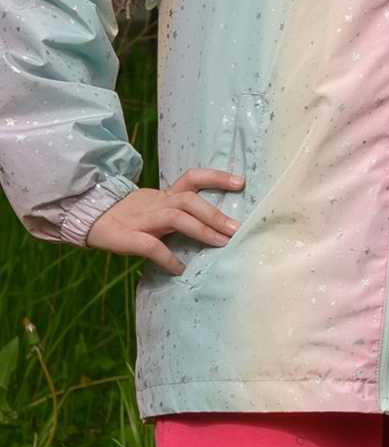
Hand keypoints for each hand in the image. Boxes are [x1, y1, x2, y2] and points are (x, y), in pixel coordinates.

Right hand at [85, 169, 241, 271]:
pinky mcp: (128, 238)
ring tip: (220, 243)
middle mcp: (157, 203)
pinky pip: (151, 246)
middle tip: (236, 228)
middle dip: (214, 213)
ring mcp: (143, 220)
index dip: (216, 177)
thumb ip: (180, 211)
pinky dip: (168, 257)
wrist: (91, 218)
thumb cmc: (131, 216)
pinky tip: (180, 268)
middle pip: (189, 199)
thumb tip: (217, 224)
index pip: (192, 178)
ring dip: (200, 229)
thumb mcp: (156, 206)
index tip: (241, 182)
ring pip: (175, 216)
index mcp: (165, 195)